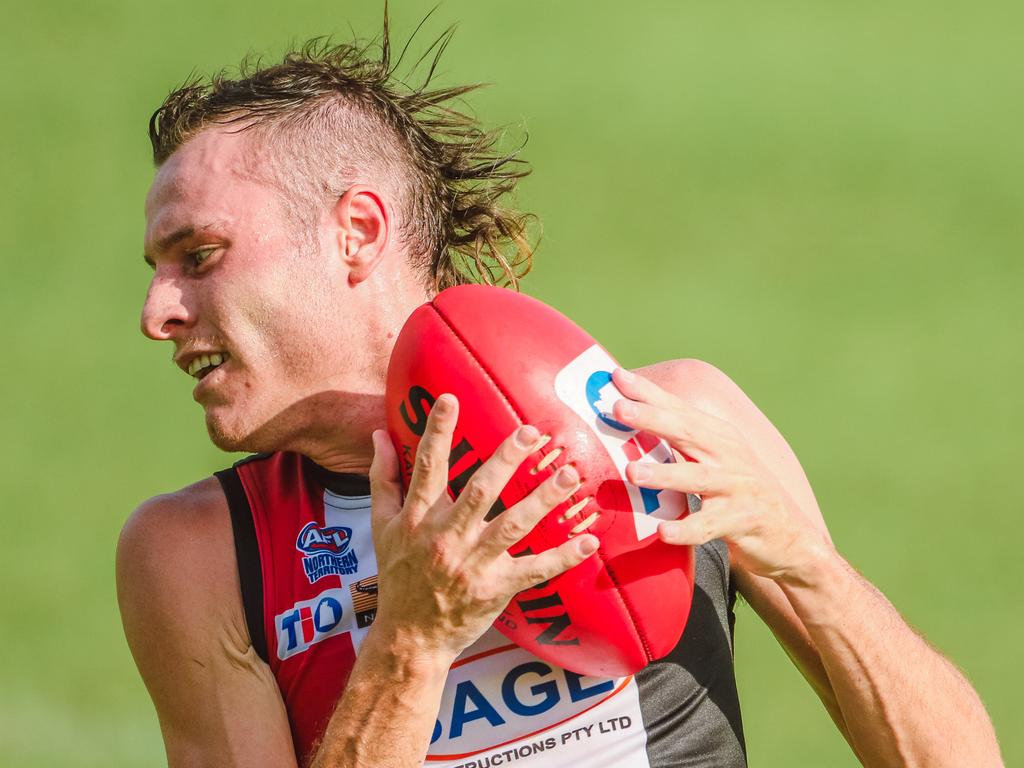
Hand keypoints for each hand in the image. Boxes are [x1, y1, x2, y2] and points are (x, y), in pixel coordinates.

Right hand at [368, 393, 598, 660]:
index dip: (437, 432)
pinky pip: (534, 570)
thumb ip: (383, 477)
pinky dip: (563, 557)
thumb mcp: (380, 526)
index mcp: (416, 519)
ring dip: (543, 500)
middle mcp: (444, 538)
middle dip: (506, 460)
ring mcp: (473, 565)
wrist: (409, 637)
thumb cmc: (398, 576)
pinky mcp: (496, 589)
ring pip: (512, 526)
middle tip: (532, 432)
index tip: (450, 399)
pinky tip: (589, 541)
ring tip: (569, 476)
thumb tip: (379, 434)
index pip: (427, 467)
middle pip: (479, 492)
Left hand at [610, 368, 832, 584]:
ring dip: (663, 474)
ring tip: (631, 472)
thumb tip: (631, 413)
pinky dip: (686, 528)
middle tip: (618, 408)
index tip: (616, 376)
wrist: (788, 535)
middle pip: (687, 432)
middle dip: (652, 418)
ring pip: (697, 478)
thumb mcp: (713, 458)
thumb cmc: (736, 490)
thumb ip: (679, 439)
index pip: (679, 408)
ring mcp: (736, 488)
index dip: (649, 392)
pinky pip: (708, 526)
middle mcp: (728, 455)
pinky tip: (662, 531)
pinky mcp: (741, 521)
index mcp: (717, 436)